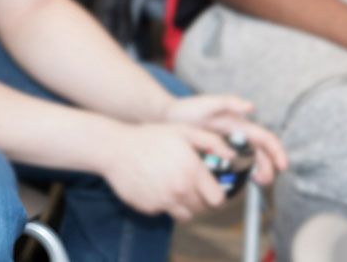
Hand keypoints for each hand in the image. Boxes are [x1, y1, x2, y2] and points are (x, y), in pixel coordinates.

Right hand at [98, 122, 229, 220]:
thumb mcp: (182, 131)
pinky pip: (164, 212)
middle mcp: (180, 190)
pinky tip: (156, 187)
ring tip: (175, 188)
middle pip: (202, 209)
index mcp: (192, 172)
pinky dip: (164, 204)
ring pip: (185, 215)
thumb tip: (231, 154)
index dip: (217, 196)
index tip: (212, 191)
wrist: (114, 149)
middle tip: (191, 186)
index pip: (217, 199)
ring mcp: (164, 201)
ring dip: (184, 205)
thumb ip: (210, 141)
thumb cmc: (148, 138)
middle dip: (201, 199)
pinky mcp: (149, 208)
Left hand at [163, 94, 287, 186]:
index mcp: (238, 124)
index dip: (276, 151)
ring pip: (250, 162)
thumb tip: (251, 106)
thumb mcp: (206, 103)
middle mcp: (237, 136)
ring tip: (257, 183)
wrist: (166, 119)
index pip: (264, 138)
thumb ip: (228, 102)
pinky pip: (235, 167)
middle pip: (260, 153)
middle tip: (264, 181)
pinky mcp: (218, 156)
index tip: (282, 165)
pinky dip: (242, 175)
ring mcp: (228, 147)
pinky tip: (239, 183)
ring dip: (258, 172)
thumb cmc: (186, 109)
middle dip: (268, 167)